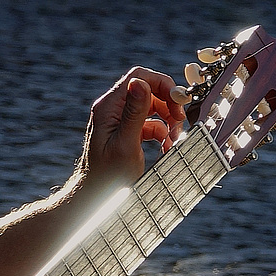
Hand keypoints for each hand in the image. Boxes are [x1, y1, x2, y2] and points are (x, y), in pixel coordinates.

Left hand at [80, 66, 185, 188]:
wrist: (94, 197)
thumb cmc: (107, 176)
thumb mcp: (125, 144)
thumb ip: (134, 113)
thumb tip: (140, 82)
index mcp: (108, 107)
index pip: (138, 78)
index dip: (162, 84)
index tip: (179, 101)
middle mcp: (112, 110)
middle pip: (147, 90)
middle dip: (168, 103)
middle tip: (180, 121)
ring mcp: (118, 121)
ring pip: (151, 107)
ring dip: (167, 119)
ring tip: (175, 138)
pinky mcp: (125, 133)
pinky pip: (149, 124)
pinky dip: (161, 132)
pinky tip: (166, 146)